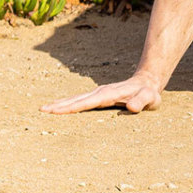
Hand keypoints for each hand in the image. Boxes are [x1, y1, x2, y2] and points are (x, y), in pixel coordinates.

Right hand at [41, 76, 162, 114]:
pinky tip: (58, 108)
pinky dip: (68, 104)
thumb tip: (131, 107)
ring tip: (44, 109)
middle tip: (42, 110)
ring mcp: (99, 93)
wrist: (148, 82)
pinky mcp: (98, 96)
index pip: (88, 102)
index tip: (56, 110)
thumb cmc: (149, 93)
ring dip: (61, 104)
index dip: (72, 107)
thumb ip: (142, 102)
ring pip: (76, 98)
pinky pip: (80, 100)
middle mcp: (101, 92)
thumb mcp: (150, 98)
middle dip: (60, 105)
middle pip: (77, 99)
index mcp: (110, 94)